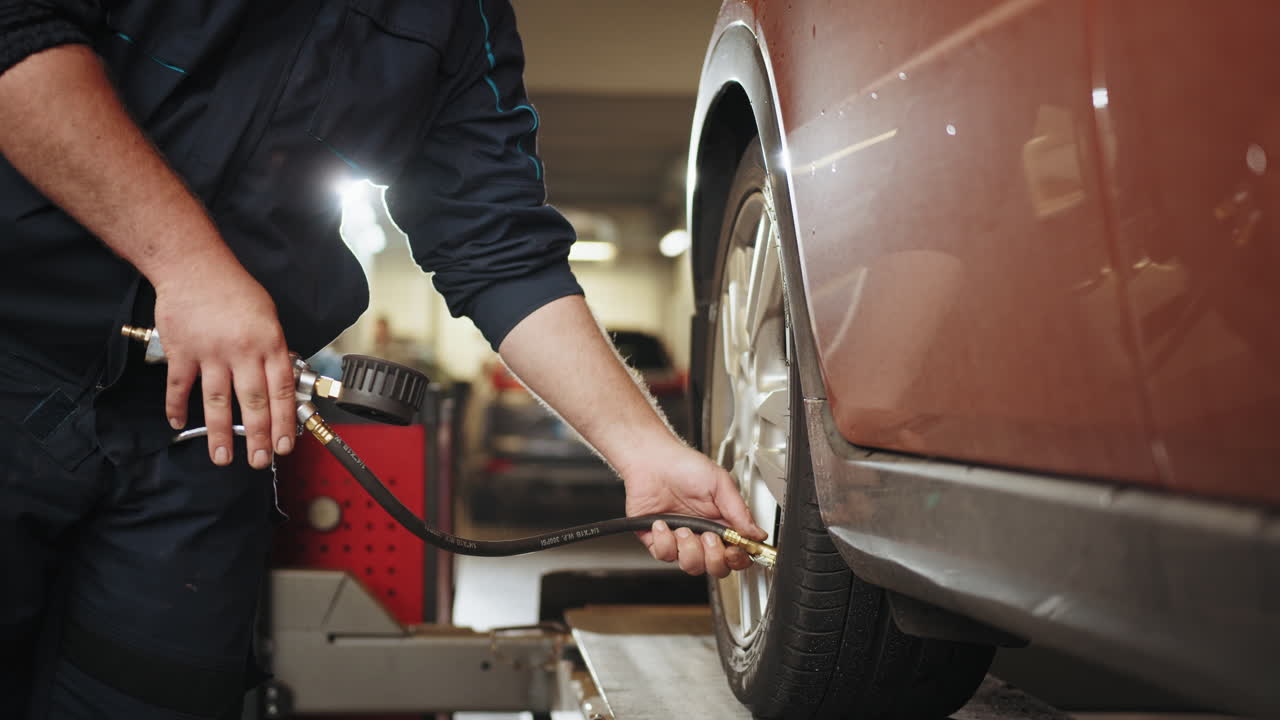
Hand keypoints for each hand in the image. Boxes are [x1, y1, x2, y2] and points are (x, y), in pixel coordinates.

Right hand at [153, 260, 295, 468]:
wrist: (194, 266)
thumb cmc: (234, 289)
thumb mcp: (269, 316)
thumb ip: (273, 350)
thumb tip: (280, 383)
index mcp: (269, 343)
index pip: (281, 390)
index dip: (284, 422)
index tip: (284, 445)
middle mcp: (242, 351)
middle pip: (253, 402)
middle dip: (258, 436)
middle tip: (259, 461)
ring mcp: (210, 352)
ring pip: (218, 402)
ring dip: (220, 433)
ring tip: (222, 457)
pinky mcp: (182, 352)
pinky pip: (180, 387)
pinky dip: (177, 407)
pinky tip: (179, 424)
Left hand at [623, 443, 767, 577]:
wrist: (652, 459)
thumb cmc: (684, 466)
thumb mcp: (719, 483)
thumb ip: (739, 511)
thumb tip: (757, 533)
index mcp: (721, 523)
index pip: (737, 552)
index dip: (738, 558)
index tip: (734, 549)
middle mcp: (702, 534)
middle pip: (717, 567)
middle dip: (714, 557)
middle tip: (709, 537)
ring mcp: (681, 539)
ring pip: (691, 566)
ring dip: (689, 549)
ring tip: (683, 528)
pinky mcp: (658, 540)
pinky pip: (664, 554)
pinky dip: (663, 540)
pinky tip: (661, 523)